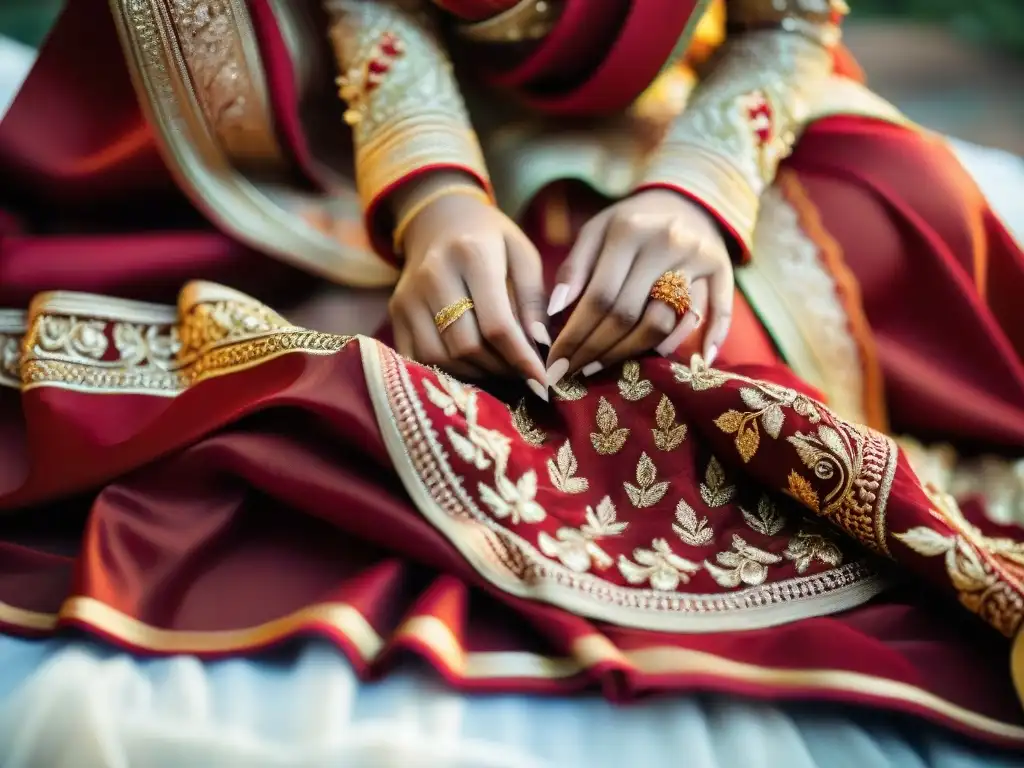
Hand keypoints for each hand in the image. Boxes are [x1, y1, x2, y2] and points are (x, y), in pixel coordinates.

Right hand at [388, 173, 547, 395]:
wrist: (439, 220)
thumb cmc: (491, 240)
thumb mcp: (523, 255)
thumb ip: (533, 299)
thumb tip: (540, 347)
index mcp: (472, 254)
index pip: (496, 324)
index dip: (521, 359)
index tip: (542, 382)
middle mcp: (433, 275)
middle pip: (467, 346)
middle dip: (500, 369)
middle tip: (523, 374)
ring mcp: (408, 296)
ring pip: (442, 358)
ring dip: (476, 374)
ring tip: (500, 368)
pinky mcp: (395, 313)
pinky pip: (420, 359)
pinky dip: (449, 372)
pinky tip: (473, 367)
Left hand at [545, 189, 733, 380]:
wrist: (683, 199)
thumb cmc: (630, 224)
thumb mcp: (596, 232)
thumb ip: (574, 268)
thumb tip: (554, 311)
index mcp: (629, 231)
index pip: (599, 297)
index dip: (576, 335)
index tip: (556, 362)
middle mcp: (666, 243)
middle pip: (629, 315)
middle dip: (596, 350)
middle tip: (574, 372)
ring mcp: (698, 257)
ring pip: (664, 322)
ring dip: (633, 354)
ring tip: (605, 367)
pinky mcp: (722, 268)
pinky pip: (718, 311)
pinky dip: (710, 339)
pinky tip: (696, 363)